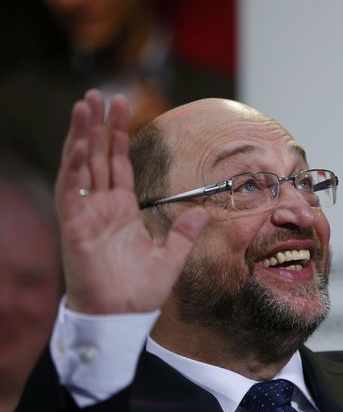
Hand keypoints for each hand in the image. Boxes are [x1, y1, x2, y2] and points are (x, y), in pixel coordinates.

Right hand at [55, 89, 207, 313]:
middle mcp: (101, 209)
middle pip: (98, 157)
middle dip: (99, 125)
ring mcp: (86, 215)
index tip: (121, 108)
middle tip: (100, 94)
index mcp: (121, 213)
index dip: (118, 137)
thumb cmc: (139, 294)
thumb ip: (184, 233)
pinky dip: (75, 164)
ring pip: (81, 166)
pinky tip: (81, 141)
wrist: (121, 318)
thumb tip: (201, 211)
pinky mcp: (75, 227)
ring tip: (85, 105)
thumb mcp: (171, 258)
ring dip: (82, 135)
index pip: (118, 165)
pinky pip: (72, 190)